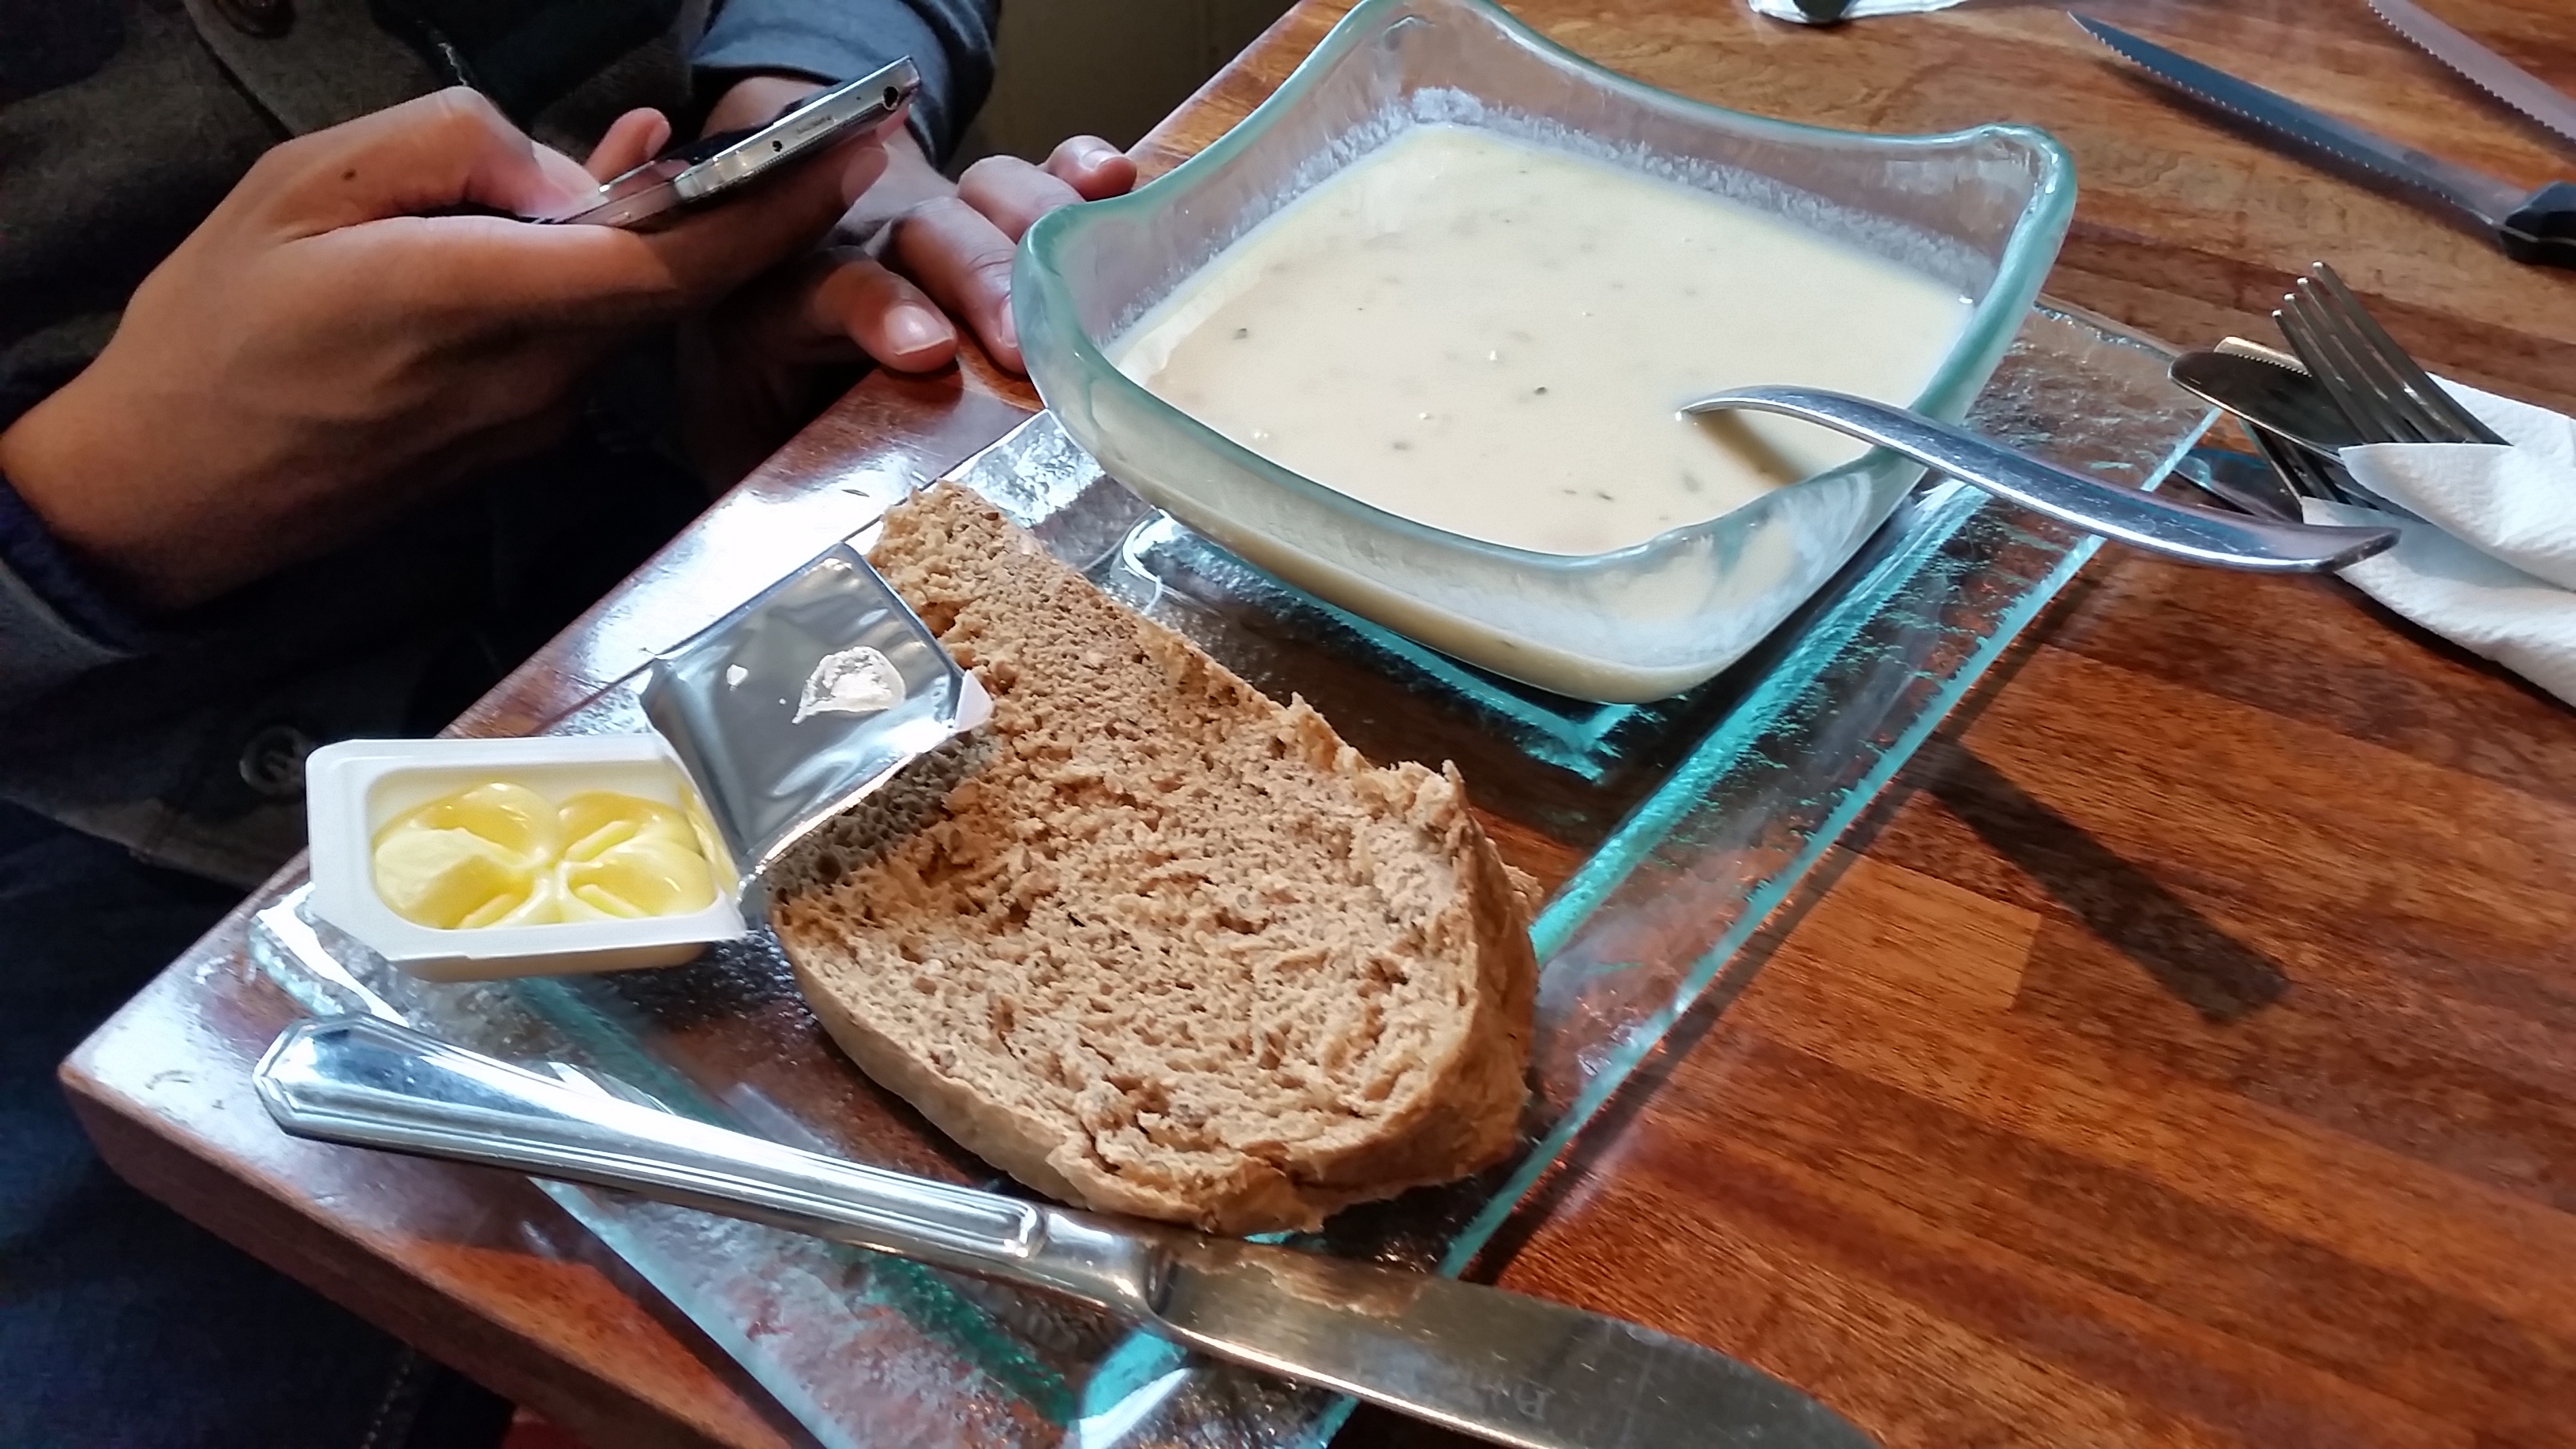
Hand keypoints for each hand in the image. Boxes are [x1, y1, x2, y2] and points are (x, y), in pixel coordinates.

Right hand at [0, 87, 883, 610]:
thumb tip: (569, 168)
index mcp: (478, 300)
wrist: (170, 487)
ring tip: (651, 158)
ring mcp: (533, 419)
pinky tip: (580, 222)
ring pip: (631, 312)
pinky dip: (605, 278)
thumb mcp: (304, 185)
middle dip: (756, 214)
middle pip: (678, 288)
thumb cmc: (217, 329)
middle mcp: (531, 375)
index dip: (771, 213)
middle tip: (821, 146)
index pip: (670, 263)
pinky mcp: (518, 439)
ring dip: (664, 239)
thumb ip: (451, 150)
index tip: (847, 156)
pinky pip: (590, 343)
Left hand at [677, 83, 1136, 483]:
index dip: (880, 309)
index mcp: (786, 299)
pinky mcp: (986, 209)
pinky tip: (1115, 180)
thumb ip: (768, 482)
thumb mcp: (745, 438)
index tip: (928, 350)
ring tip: (1095, 259)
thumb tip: (789, 561)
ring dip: (1042, 227)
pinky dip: (1076, 175)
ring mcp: (930, 215)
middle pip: (925, 235)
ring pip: (984, 196)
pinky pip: (1034, 178)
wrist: (774, 291)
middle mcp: (862, 241)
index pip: (829, 287)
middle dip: (983, 278)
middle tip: (1027, 341)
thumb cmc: (771, 392)